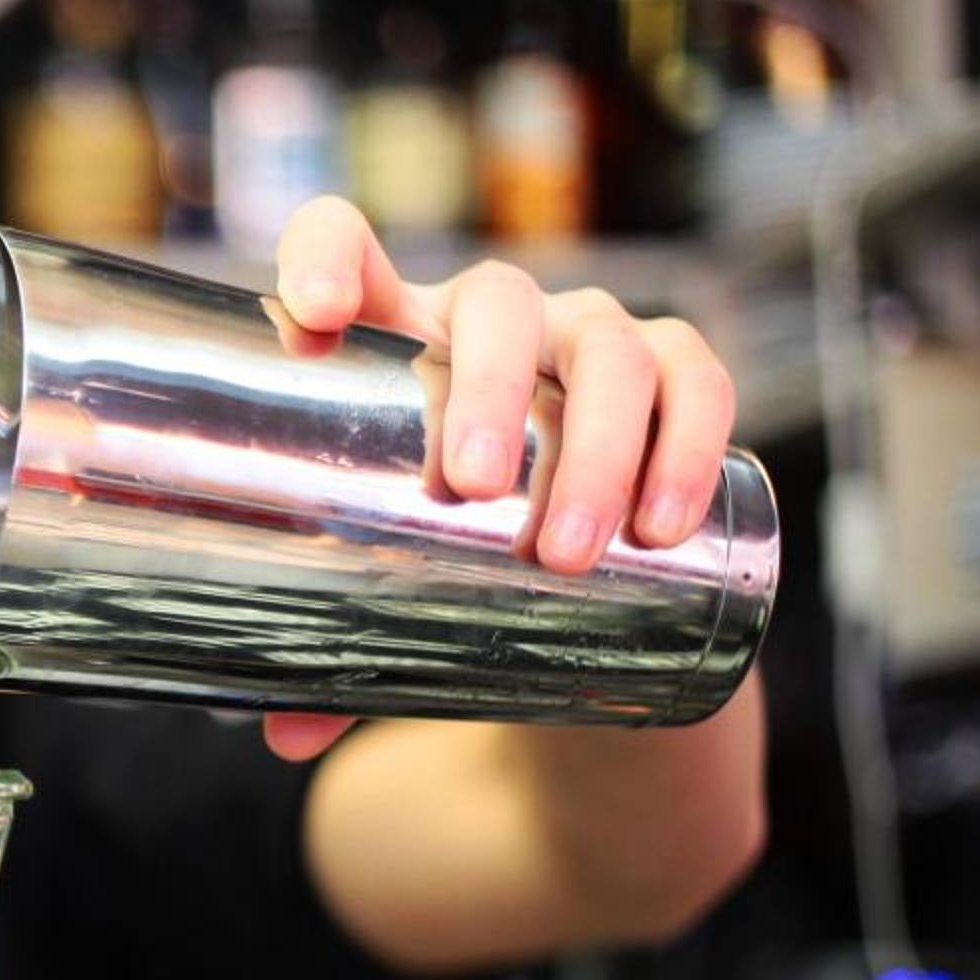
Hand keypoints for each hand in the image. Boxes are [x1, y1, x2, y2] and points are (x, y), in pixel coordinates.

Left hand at [257, 195, 737, 760]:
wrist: (575, 569)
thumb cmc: (449, 550)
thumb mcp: (388, 581)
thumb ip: (335, 645)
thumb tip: (282, 733)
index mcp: (392, 338)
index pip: (348, 245)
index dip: (329, 254)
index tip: (313, 312)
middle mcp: (494, 320)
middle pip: (497, 303)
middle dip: (490, 389)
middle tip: (473, 486)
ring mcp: (590, 337)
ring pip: (607, 351)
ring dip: (595, 446)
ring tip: (571, 550)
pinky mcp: (675, 374)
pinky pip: (698, 378)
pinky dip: (686, 445)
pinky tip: (662, 523)